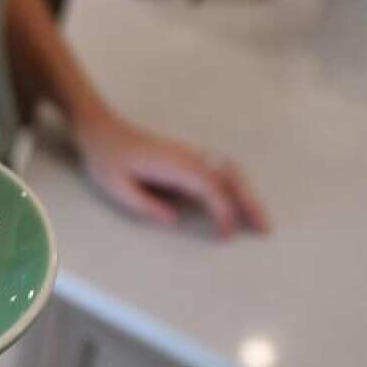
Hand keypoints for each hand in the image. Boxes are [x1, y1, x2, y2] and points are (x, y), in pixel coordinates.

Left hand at [77, 117, 268, 237]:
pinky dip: (236, 186)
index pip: (210, 187)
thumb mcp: (116, 187)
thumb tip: (175, 220)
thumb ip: (145, 205)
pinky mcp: (188, 157)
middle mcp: (188, 156)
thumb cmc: (106, 160)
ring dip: (248, 193)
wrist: (101, 131)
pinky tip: (240, 202)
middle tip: (265, 228)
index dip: (222, 211)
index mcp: (173, 164)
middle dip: (250, 202)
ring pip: (230, 170)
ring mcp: (190, 154)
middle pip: (230, 176)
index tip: (225, 235)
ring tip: (259, 219)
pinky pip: (221, 169)